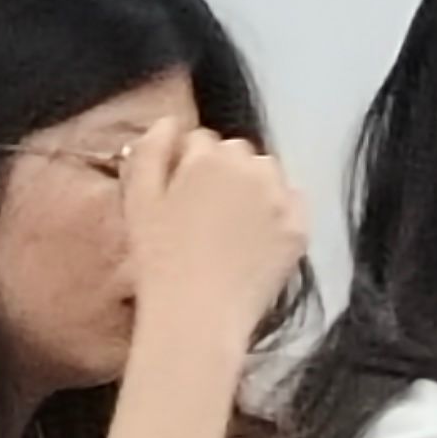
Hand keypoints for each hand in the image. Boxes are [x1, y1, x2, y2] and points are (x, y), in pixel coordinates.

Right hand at [120, 118, 306, 357]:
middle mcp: (251, 169)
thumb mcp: (137, 202)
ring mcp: (280, 198)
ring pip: (267, 173)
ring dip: (251, 187)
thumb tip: (168, 122)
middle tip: (201, 212)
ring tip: (229, 225)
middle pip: (237, 153)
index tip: (175, 196)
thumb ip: (149, 152)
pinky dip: (275, 211)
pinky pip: (291, 202)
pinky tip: (253, 238)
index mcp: (208, 158)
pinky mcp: (299, 227)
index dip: (183, 166)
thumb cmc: (157, 259)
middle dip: (221, 172)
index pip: (199, 140)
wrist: (198, 315)